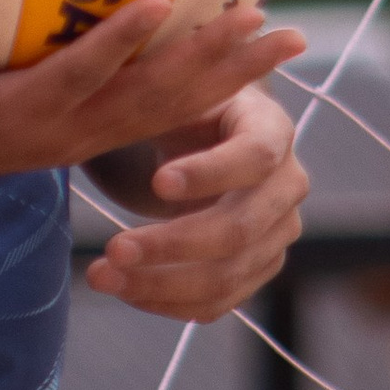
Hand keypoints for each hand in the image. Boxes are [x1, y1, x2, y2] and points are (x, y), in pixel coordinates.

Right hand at [0, 1, 301, 216]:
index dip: (119, 41)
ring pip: (163, 110)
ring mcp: (73, 137)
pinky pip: (149, 108)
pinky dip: (198, 84)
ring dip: (225, 75)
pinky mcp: (76, 131)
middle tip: (271, 25)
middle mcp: (59, 133)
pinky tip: (234, 56)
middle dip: (213, 63)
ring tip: (281, 39)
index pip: (78, 77)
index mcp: (16, 118)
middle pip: (150, 100)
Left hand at [81, 81, 305, 322]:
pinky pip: (218, 302)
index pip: (256, 155)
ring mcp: (278, 234)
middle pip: (239, 229)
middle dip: (172, 244)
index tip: (156, 182)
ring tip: (101, 274)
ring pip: (226, 276)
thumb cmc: (184, 106)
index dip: (210, 173)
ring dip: (159, 282)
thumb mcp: (178, 88)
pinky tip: (124, 288)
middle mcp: (287, 185)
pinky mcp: (258, 269)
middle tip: (112, 248)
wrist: (199, 140)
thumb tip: (130, 91)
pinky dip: (166, 301)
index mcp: (272, 127)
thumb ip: (166, 91)